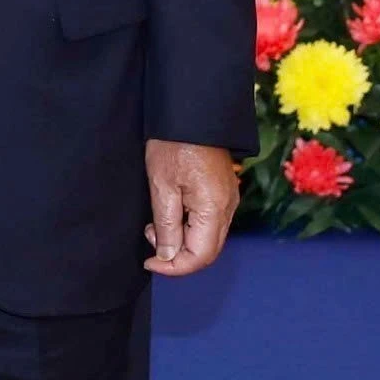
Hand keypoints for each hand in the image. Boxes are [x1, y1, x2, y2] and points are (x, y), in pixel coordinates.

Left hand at [142, 139, 238, 276]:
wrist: (191, 111)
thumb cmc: (173, 143)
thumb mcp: (161, 185)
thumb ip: (166, 225)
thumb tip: (167, 257)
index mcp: (214, 208)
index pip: (200, 257)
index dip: (174, 267)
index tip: (150, 262)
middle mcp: (228, 208)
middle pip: (208, 251)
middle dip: (178, 256)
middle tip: (150, 241)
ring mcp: (229, 200)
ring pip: (209, 238)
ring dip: (182, 241)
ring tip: (155, 225)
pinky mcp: (223, 192)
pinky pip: (210, 222)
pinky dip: (189, 227)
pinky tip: (170, 213)